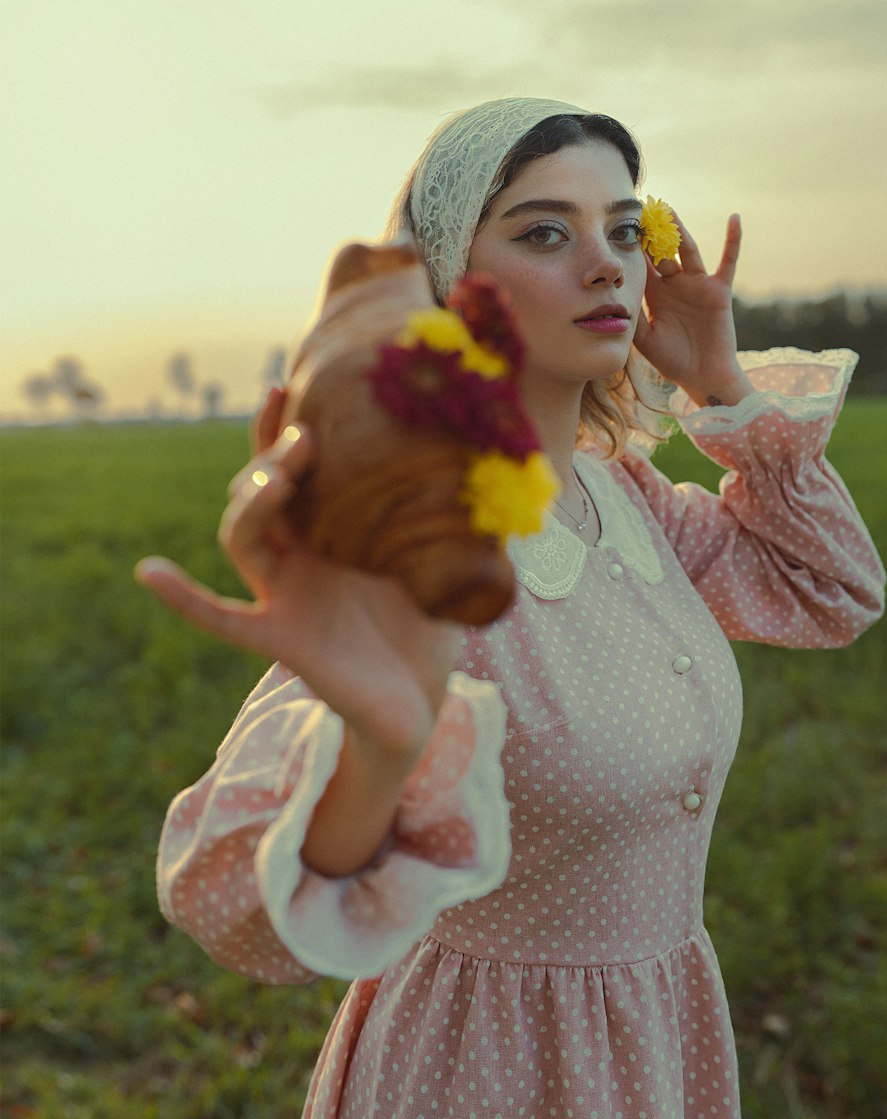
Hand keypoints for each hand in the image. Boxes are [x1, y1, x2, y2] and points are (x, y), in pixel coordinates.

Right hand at [135, 389, 461, 757]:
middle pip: (263, 493)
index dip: (282, 429)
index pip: (298, 471)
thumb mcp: (439, 561)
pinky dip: (186, 599)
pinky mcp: (280, 640)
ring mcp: (284, 596)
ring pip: (243, 539)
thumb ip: (440, 515)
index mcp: (332, 531)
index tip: (287, 384)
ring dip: (251, 505)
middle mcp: (300, 556)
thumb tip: (472, 455)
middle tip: (308, 438)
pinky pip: (222, 619)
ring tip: (271, 481)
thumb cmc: (426, 629)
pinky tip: (149, 572)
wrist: (419, 701)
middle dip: (275, 458)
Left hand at [632, 212, 751, 407]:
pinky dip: (733, 240)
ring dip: (679, 230)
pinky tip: (734, 218)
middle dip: (652, 232)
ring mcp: (697, 284)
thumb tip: (612, 301)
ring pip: (688, 250)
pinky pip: (728, 262)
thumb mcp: (645, 340)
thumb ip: (633, 319)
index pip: (643, 264)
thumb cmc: (673, 361)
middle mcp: (675, 284)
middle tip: (639, 209)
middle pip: (662, 251)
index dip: (632, 246)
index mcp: (655, 294)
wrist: (702, 376)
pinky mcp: (719, 290)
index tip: (617, 224)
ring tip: (668, 209)